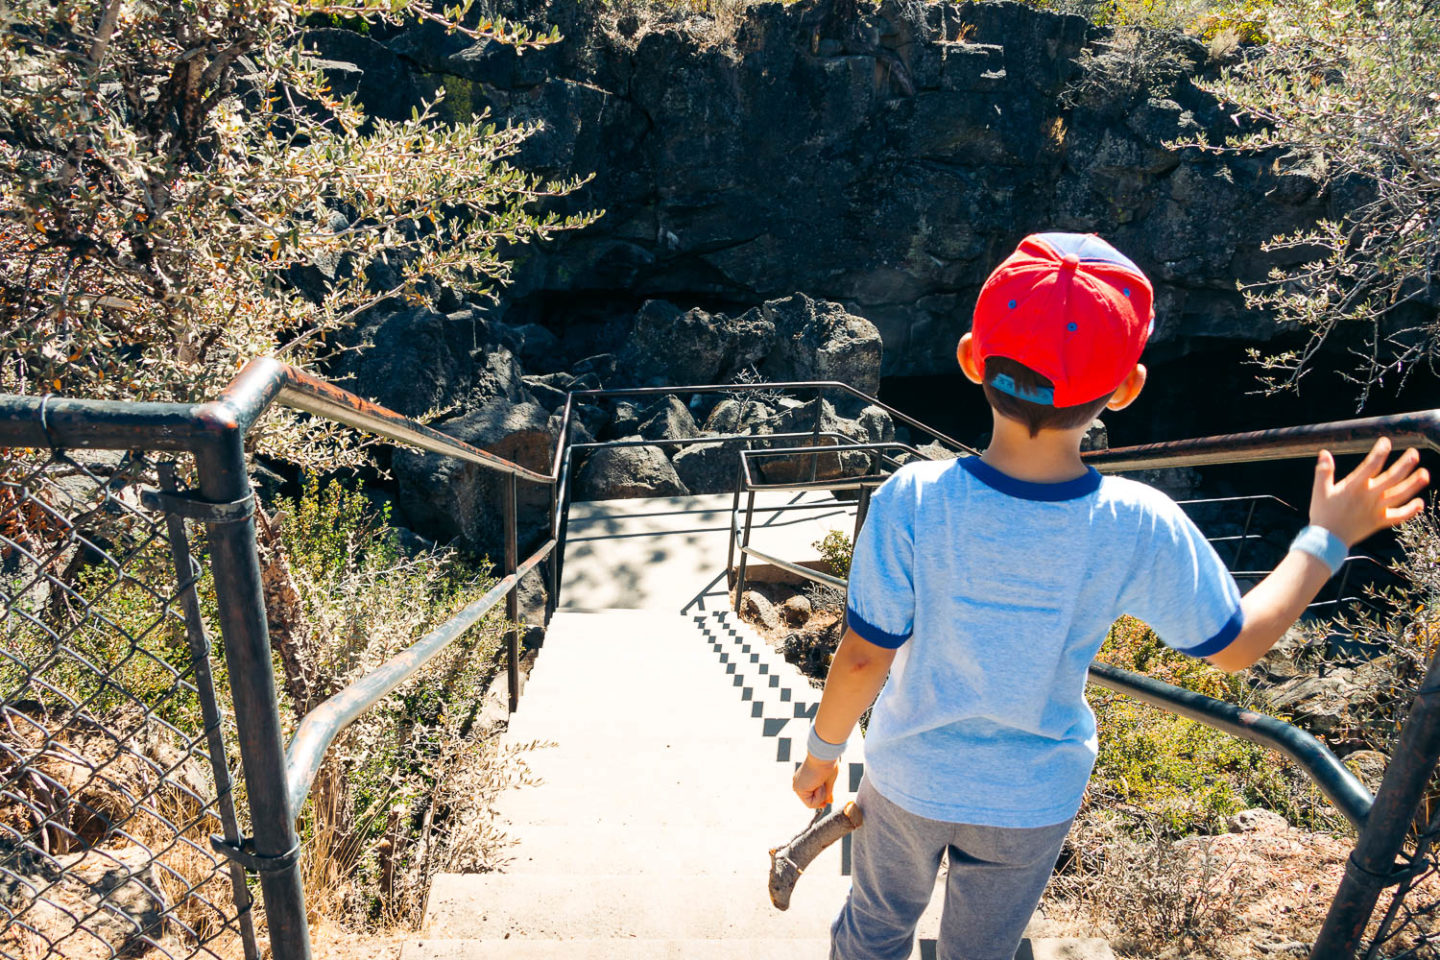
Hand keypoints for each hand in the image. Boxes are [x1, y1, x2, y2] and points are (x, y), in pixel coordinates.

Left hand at [793, 755, 839, 808]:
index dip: (821, 800)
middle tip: (824, 784)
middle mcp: (799, 783)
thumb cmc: (827, 765)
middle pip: (812, 802)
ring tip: (822, 782)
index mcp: (805, 780)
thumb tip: (830, 802)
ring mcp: (797, 786)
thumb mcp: (828, 782)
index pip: (812, 797)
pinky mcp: (798, 788)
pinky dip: (819, 796)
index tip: (827, 800)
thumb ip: (827, 793)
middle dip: (822, 797)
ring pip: (812, 804)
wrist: (824, 756)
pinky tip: (819, 784)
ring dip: (822, 796)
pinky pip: (811, 804)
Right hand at [1310, 438, 1429, 545]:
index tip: (1386, 442)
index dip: (1379, 453)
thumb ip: (1323, 471)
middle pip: (1391, 479)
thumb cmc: (1322, 513)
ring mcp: (1376, 510)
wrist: (1327, 540)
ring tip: (1425, 474)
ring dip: (1413, 485)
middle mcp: (1368, 497)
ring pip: (1399, 495)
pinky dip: (1410, 511)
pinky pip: (1398, 517)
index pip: (1370, 466)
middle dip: (1404, 465)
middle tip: (1414, 454)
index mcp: (1353, 487)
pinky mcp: (1379, 522)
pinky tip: (1420, 503)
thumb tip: (1324, 453)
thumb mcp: (1319, 490)